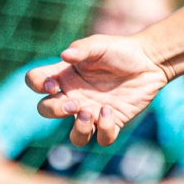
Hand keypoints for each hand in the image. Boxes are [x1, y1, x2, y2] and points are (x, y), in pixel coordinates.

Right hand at [28, 35, 168, 146]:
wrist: (148, 61)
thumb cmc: (120, 50)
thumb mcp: (99, 45)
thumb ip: (82, 49)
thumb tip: (65, 55)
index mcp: (64, 75)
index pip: (35, 82)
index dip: (36, 85)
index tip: (53, 84)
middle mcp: (74, 96)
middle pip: (46, 110)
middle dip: (54, 110)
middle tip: (73, 103)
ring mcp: (92, 111)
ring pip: (75, 136)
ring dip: (78, 129)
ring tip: (89, 113)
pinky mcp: (112, 122)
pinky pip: (102, 138)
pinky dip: (104, 130)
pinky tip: (110, 111)